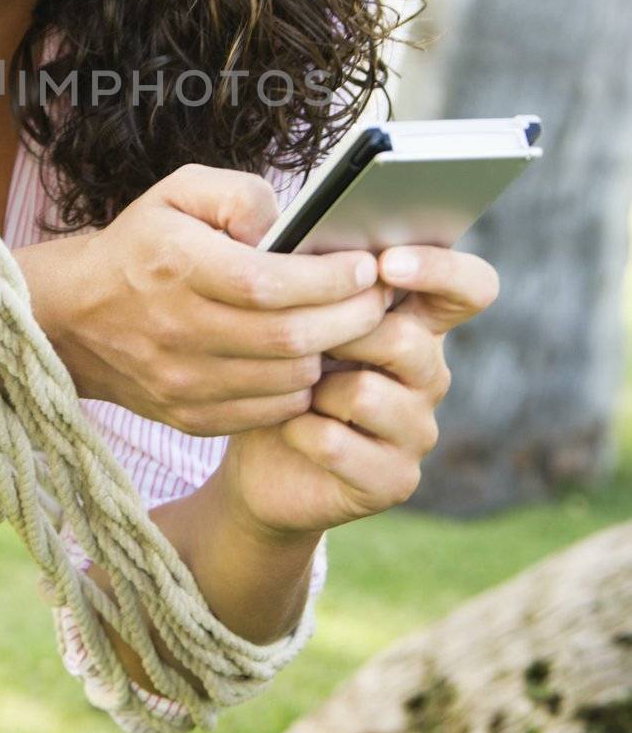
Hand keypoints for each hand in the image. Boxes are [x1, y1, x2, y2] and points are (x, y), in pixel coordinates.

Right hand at [42, 163, 390, 433]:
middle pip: (289, 337)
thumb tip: (286, 223)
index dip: (329, 279)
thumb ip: (237, 194)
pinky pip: (269, 411)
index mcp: (177, 266)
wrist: (75, 317)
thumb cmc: (140, 245)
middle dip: (351, 317)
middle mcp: (178, 330)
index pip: (269, 283)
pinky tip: (310, 357)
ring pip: (287, 380)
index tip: (365, 266)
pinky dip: (301, 387)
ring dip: (331, 354)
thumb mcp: (177, 192)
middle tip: (378, 297)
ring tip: (350, 325)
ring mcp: (183, 382)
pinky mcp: (190, 417)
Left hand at [217, 244, 499, 537]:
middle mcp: (430, 374)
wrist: (259, 460)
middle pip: (408, 341)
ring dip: (313, 391)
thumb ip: (322, 283)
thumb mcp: (298, 317)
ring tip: (296, 393)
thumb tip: (319, 252)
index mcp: (418, 323)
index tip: (388, 263)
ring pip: (366, 393)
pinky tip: (290, 430)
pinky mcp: (396, 480)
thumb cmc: (280, 370)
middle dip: (340, 339)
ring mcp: (418, 430)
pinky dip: (299, 432)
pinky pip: (337, 443)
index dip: (441, 269)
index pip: (472, 287)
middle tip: (301, 347)